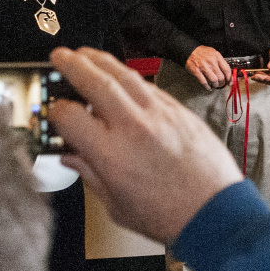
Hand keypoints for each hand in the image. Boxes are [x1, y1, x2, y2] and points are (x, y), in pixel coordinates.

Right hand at [48, 47, 241, 243]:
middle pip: (95, 83)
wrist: (214, 211)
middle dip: (72, 65)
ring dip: (101, 60)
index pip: (70, 116)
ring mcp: (159, 115)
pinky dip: (129, 77)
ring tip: (85, 54)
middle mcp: (134, 128)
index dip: (56, 111)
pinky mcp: (179, 111)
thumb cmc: (169, 216)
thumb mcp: (117, 205)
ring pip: (124, 75)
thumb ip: (90, 176)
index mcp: (111, 155)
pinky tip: (120, 77)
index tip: (54, 111)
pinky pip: (148, 85)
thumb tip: (72, 157)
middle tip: (60, 56)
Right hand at [186, 45, 231, 90]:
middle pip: (221, 77)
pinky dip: (207, 87)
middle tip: (221, 84)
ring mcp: (203, 67)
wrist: (190, 51)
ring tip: (215, 85)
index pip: (227, 70)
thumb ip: (221, 62)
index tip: (229, 82)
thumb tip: (227, 73)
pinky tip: (209, 87)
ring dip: (215, 85)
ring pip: (214, 81)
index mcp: (217, 57)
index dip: (229, 78)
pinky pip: (204, 82)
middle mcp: (211, 62)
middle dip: (222, 83)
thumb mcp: (214, 53)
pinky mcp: (197, 72)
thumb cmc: (202, 52)